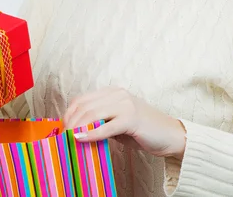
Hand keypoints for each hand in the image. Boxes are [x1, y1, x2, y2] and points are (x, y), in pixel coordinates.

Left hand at [63, 87, 185, 159]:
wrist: (170, 135)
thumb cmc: (143, 131)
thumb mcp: (117, 123)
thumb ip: (101, 122)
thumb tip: (77, 131)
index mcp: (113, 92)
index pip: (82, 99)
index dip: (69, 113)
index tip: (61, 128)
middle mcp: (118, 94)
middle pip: (84, 106)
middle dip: (70, 121)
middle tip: (61, 136)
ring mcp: (125, 104)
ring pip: (92, 114)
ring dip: (77, 127)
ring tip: (68, 138)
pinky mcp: (131, 118)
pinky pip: (105, 127)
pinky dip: (90, 133)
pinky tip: (80, 139)